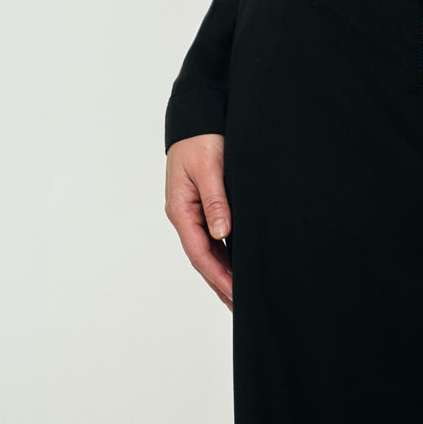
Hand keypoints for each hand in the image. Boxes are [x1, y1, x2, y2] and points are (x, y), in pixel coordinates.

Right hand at [164, 134, 233, 309]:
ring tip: (240, 295)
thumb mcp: (208, 167)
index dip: (218, 276)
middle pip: (203, 258)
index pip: (200, 253)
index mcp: (181, 210)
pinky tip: (237, 264)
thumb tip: (221, 231)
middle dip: (221, 283)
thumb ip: (215, 199)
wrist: (196, 116)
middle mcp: (185, 215)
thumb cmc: (200, 139)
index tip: (235, 293)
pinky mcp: (203, 204)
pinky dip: (225, 253)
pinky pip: (214, 236)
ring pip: (209, 250)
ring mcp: (193, 211)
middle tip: (241, 306)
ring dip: (223, 272)